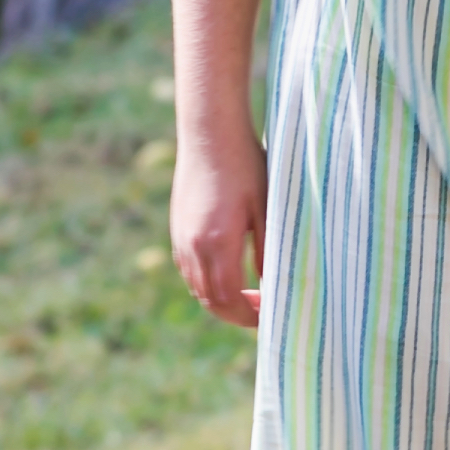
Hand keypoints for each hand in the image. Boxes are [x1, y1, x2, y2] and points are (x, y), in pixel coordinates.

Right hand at [172, 134, 267, 329]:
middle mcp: (193, 247)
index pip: (229, 300)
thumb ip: (268, 250)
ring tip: (249, 294)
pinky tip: (229, 271)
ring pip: (197, 288)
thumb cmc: (245, 165)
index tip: (269, 317)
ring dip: (221, 300)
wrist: (210, 133)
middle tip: (262, 310)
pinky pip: (189, 270)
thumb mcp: (265, 208)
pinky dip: (207, 282)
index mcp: (217, 244)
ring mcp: (181, 239)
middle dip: (236, 314)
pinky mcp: (177, 229)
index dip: (248, 316)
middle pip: (210, 301)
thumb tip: (271, 285)